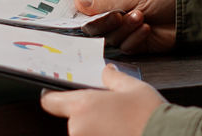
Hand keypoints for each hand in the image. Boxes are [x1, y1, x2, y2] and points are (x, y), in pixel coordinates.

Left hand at [41, 64, 165, 135]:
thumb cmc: (151, 115)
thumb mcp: (134, 88)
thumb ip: (114, 78)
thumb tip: (106, 71)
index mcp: (83, 106)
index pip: (50, 101)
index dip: (53, 97)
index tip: (56, 97)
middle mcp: (78, 129)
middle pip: (73, 121)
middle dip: (89, 118)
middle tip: (111, 115)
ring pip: (85, 133)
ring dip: (97, 131)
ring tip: (120, 127)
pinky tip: (122, 134)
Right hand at [76, 0, 176, 53]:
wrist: (187, 11)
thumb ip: (104, 1)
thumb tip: (77, 4)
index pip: (82, 1)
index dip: (76, 9)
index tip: (74, 15)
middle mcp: (111, 11)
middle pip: (92, 24)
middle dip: (105, 21)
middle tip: (118, 15)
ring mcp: (121, 28)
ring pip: (108, 37)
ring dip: (125, 28)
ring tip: (141, 16)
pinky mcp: (132, 43)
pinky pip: (124, 46)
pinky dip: (135, 38)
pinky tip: (146, 28)